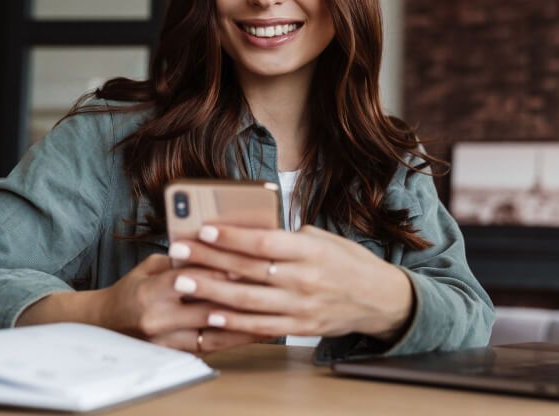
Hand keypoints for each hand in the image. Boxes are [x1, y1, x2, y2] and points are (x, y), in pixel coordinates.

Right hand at [16, 254, 268, 353]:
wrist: (104, 325)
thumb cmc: (131, 290)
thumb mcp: (150, 267)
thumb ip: (180, 259)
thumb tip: (215, 245)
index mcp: (152, 291)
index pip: (193, 277)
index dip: (222, 268)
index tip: (248, 260)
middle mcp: (158, 319)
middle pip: (208, 305)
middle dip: (240, 295)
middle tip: (269, 285)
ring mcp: (166, 341)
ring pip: (213, 331)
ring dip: (243, 320)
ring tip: (271, 310)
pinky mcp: (174, 354)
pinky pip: (210, 347)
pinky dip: (233, 338)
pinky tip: (255, 330)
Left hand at [167, 225, 414, 341]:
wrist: (380, 300)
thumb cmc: (348, 263)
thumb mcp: (324, 240)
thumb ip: (289, 237)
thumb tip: (250, 230)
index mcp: (310, 251)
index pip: (264, 243)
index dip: (232, 237)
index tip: (203, 228)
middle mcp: (304, 279)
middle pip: (248, 269)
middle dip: (208, 259)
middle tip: (178, 250)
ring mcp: (301, 307)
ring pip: (248, 300)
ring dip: (211, 291)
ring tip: (183, 281)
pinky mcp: (300, 328)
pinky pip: (261, 326)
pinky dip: (235, 322)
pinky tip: (211, 315)